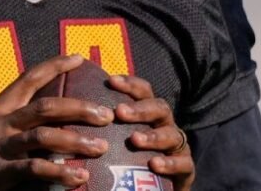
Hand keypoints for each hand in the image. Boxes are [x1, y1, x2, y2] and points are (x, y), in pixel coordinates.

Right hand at [0, 54, 114, 190]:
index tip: (79, 57)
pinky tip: (78, 177)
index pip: (28, 78)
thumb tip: (48, 117)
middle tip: (106, 114)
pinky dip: (59, 172)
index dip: (54, 65)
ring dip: (76, 140)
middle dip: (79, 108)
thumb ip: (12, 120)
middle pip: (45, 107)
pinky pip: (34, 169)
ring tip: (100, 147)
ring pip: (43, 136)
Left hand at [108, 74, 194, 190]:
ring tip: (135, 139)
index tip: (111, 81)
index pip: (144, 92)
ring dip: (152, 136)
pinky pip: (183, 163)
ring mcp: (178, 146)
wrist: (160, 187)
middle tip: (119, 112)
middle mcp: (166, 125)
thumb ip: (106, 126)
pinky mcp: (187, 168)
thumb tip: (73, 115)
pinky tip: (154, 164)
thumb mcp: (120, 139)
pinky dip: (169, 163)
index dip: (130, 84)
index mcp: (150, 114)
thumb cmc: (133, 159)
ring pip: (171, 134)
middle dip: (140, 109)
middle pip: (159, 108)